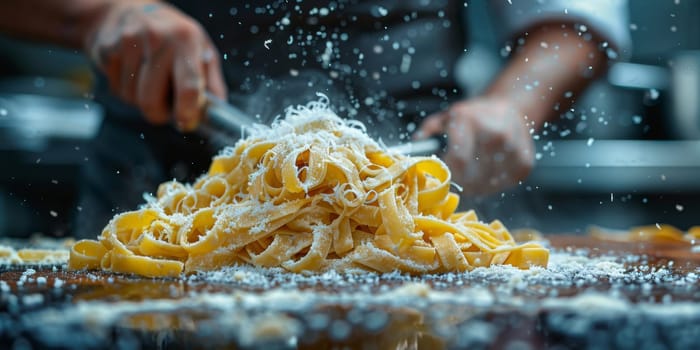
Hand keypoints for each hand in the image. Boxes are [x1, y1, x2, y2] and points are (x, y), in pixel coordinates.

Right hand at [85, 1, 225, 130]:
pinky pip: (117, 90)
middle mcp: (156, 38)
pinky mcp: (107, 50)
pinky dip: (127, 90)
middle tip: (167, 109)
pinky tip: (133, 73)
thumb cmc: (173, 35)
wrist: (127, 9)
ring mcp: (128, 43)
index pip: (188, 87)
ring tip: (150, 82)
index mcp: (185, 39)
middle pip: (152, 101)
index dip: (187, 113)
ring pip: (133, 99)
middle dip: (160, 114)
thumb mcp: (202, 49)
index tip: (186, 123)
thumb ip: (211, 82)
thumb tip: (217, 114)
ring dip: (142, 101)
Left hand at [417, 96, 534, 194]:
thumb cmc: (474, 116)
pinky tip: (489, 171)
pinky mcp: (525, 164)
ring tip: (473, 171)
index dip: (448, 171)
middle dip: (460, 180)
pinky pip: (502, 186)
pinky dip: (492, 184)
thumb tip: (416, 143)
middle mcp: (495, 135)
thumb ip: (429, 130)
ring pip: (486, 185)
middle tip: (457, 174)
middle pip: (471, 177)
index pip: (458, 161)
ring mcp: (513, 151)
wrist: (511, 109)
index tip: (443, 171)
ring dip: (476, 184)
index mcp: (471, 121)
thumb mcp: (447, 116)